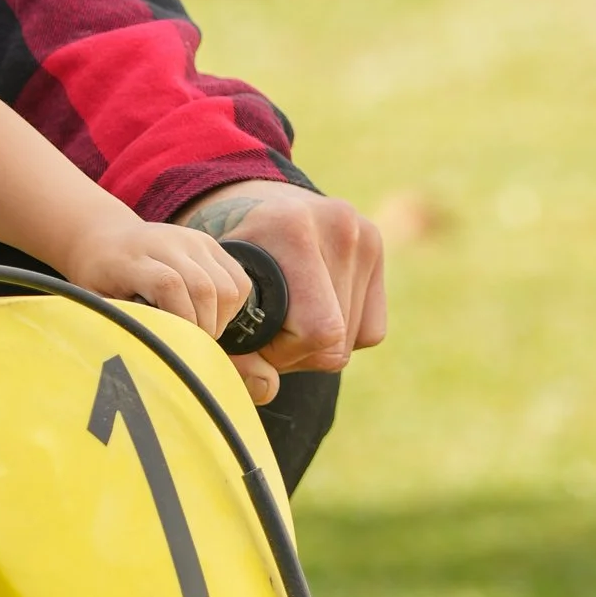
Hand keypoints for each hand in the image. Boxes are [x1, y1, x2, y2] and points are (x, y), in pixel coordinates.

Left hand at [55, 213, 267, 385]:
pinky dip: (232, 306)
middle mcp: (166, 242)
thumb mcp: (94, 302)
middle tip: (190, 345)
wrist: (106, 238)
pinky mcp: (209, 244)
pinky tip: (210, 315)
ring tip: (199, 330)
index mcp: (131, 258)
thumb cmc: (99, 279)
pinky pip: (239, 281)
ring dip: (220, 319)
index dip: (181, 320)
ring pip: (228, 286)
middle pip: (204, 287)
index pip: (169, 284)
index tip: (177, 344)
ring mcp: (192, 240)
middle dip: (203, 327)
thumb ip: (119, 323)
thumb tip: (147, 355)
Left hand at [181, 180, 386, 376]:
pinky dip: (344, 333)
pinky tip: (315, 309)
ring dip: (319, 344)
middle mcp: (338, 225)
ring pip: (354, 339)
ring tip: (289, 316)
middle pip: (337, 340)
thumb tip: (265, 390)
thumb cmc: (227, 261)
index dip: (283, 352)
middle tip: (270, 330)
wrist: (248, 206)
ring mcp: (363, 233)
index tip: (256, 338)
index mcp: (292, 229)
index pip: (318, 331)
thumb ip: (232, 351)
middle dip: (299, 351)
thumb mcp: (219, 296)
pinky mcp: (376, 244)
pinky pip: (371, 330)